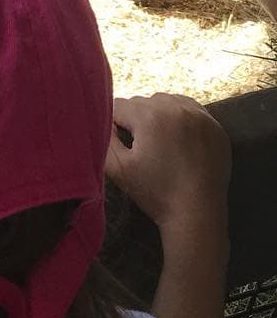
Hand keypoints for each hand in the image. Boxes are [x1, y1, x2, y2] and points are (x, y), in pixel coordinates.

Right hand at [105, 93, 229, 236]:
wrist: (197, 215)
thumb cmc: (155, 192)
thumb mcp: (116, 167)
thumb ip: (103, 136)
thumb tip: (103, 119)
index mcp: (150, 116)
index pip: (119, 106)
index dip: (114, 125)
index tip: (124, 147)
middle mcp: (176, 108)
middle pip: (142, 102)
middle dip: (136, 120)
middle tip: (142, 148)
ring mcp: (200, 116)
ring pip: (165, 102)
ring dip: (157, 116)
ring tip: (160, 142)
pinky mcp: (215, 126)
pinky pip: (189, 108)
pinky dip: (180, 117)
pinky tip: (178, 137)